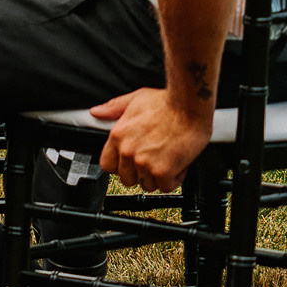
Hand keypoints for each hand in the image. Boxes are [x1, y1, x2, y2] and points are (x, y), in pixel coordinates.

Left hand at [91, 88, 214, 192]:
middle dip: (140, 174)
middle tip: (153, 162)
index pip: (107, 165)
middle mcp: (127, 151)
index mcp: (118, 136)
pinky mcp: (162, 171)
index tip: (130, 164)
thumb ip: (114, 108)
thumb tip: (96, 112)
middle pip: (127, 179)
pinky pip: (165, 187)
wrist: (190, 106)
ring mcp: (144, 162)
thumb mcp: (135, 99)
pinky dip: (174, 179)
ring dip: (158, 177)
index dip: (120, 167)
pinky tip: (178, 165)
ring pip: (147, 185)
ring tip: (167, 160)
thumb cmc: (167, 102)